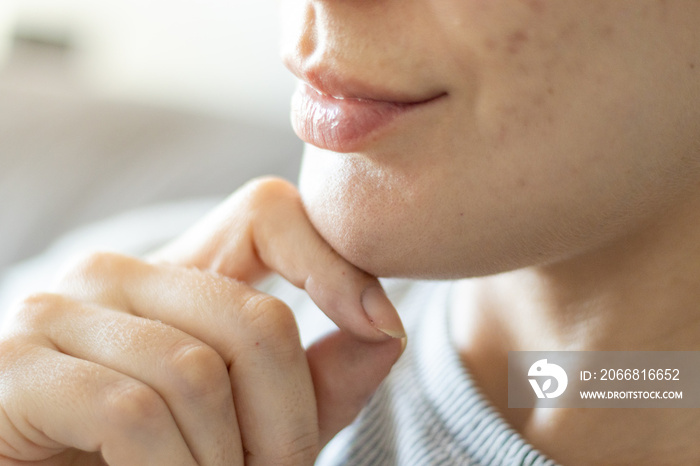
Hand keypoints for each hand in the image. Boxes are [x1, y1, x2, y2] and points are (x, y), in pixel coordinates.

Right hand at [0, 178, 404, 464]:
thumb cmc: (150, 459)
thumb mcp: (252, 422)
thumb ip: (318, 379)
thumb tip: (386, 332)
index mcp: (175, 273)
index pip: (269, 211)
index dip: (334, 263)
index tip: (381, 325)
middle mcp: (116, 274)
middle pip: (257, 320)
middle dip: (288, 423)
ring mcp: (58, 310)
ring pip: (198, 374)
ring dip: (228, 463)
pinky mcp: (15, 366)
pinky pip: (134, 413)